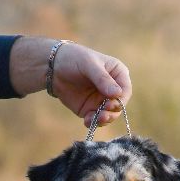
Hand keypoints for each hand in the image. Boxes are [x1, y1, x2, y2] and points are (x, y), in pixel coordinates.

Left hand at [9, 37, 131, 128]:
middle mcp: (112, 89)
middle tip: (103, 115)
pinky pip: (95, 119)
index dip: (121, 100)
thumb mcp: (88, 64)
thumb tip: (118, 93)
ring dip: (104, 120)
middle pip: (119, 106)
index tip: (111, 104)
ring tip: (95, 119)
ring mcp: (102, 100)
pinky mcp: (91, 109)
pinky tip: (87, 121)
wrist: (53, 67)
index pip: (126, 90)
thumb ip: (102, 79)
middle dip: (112, 112)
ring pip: (109, 115)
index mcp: (117, 74)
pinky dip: (93, 122)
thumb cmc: (74, 58)